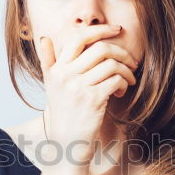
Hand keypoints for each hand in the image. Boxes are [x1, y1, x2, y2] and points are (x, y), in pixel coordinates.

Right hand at [35, 23, 139, 166]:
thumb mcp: (51, 86)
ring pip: (111, 64)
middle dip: (121, 52)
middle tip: (130, 61)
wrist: (67, 144)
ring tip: (128, 79)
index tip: (117, 30)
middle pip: (100, 48)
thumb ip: (48, 62)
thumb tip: (44, 38)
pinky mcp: (92, 100)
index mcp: (56, 69)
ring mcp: (78, 87)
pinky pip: (116, 80)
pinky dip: (125, 83)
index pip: (78, 38)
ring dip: (126, 70)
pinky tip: (122, 92)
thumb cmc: (63, 114)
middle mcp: (64, 76)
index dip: (100, 29)